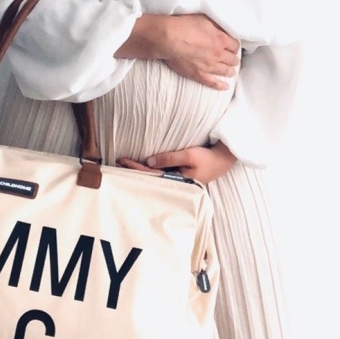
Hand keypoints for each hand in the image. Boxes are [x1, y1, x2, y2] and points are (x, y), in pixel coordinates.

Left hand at [117, 142, 236, 184]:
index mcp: (177, 181)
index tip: (123, 160)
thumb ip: (169, 158)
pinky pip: (160, 173)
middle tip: (116, 163)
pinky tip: (140, 166)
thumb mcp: (189, 155)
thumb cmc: (208, 158)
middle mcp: (174, 183)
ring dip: (139, 170)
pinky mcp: (178, 175)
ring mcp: (176, 180)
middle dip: (133, 170)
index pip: (151, 175)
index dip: (136, 167)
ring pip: (153, 176)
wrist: (223, 161)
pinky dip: (149, 170)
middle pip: (149, 177)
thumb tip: (149, 162)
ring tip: (124, 165)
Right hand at [160, 14, 239, 89]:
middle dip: (233, 58)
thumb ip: (216, 26)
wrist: (168, 39)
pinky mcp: (199, 74)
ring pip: (225, 71)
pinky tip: (225, 87)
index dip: (234, 46)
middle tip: (232, 59)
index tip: (232, 46)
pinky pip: (213, 83)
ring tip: (230, 71)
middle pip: (232, 59)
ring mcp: (209, 66)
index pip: (235, 45)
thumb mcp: (204, 19)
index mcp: (220, 39)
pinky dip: (220, 85)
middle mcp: (218, 54)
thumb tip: (223, 29)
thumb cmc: (183, 26)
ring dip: (230, 71)